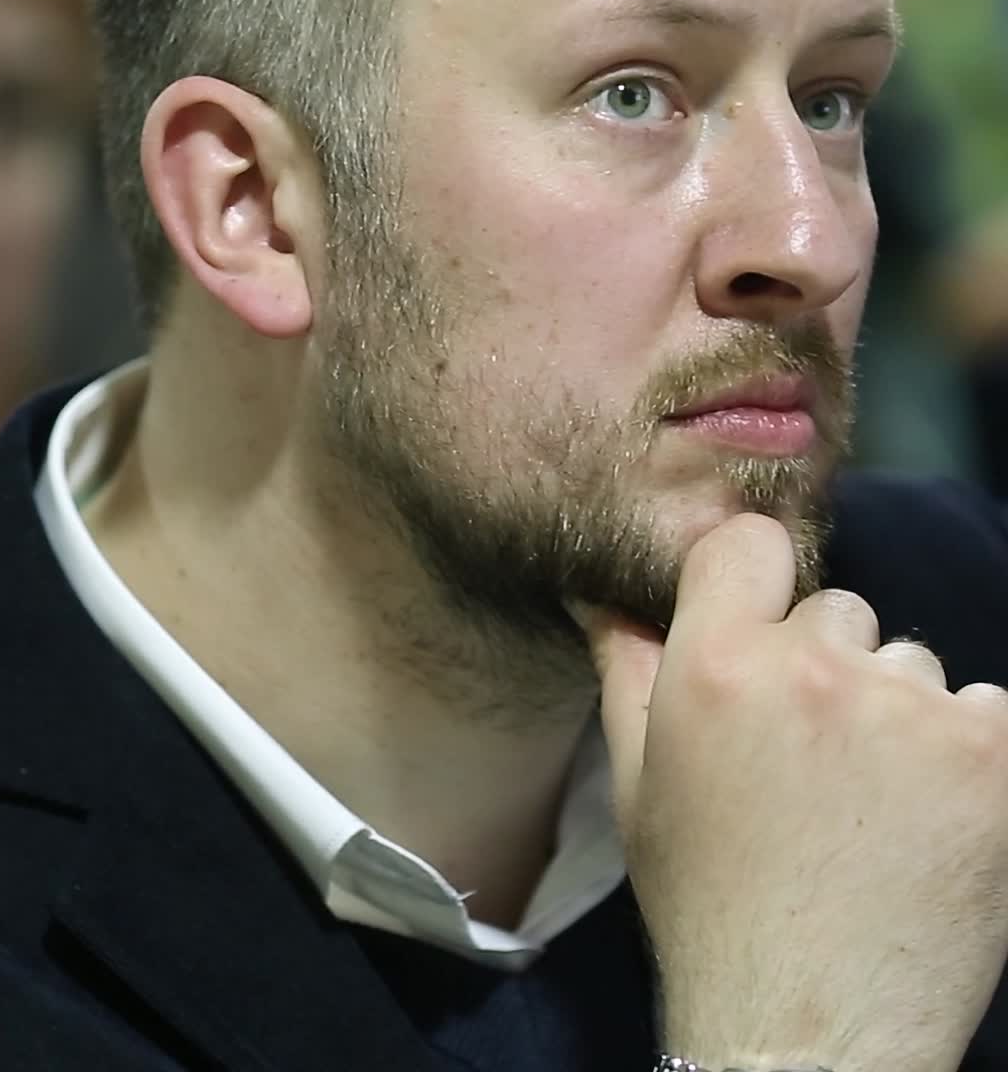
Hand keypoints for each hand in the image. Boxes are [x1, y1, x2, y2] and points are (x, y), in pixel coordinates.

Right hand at [573, 514, 1007, 1071]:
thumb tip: (598, 595)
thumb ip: (623, 670)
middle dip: (821, 661)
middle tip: (808, 750)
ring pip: (908, 661)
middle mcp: (814, 668)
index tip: (755, 621)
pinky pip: (982, 706)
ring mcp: (913, 708)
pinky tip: (926, 814)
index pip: (747, 543)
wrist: (809, 1021)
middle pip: (834, 608)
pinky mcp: (994, 754)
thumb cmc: (708, 897)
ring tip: (870, 795)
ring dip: (894, 708)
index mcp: (715, 666)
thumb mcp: (638, 783)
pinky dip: (962, 749)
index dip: (750, 577)